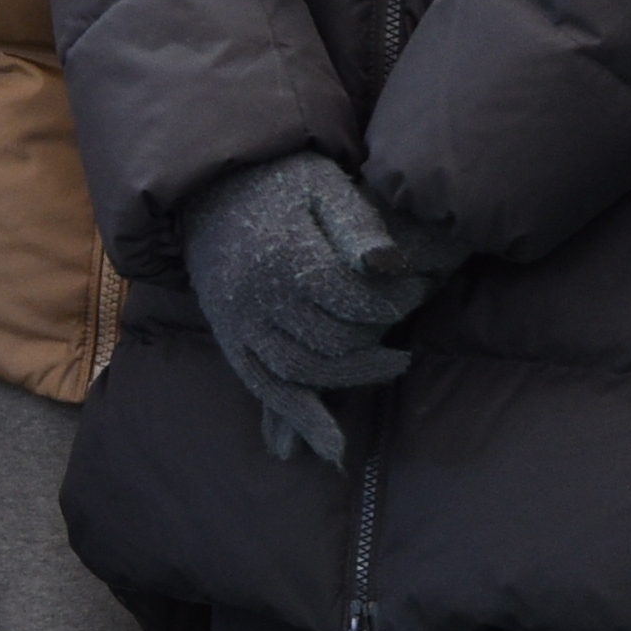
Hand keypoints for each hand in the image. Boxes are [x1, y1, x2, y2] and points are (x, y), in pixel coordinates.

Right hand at [179, 151, 430, 465]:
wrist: (210, 187)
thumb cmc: (279, 181)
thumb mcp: (324, 183)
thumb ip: (357, 225)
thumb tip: (389, 265)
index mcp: (284, 259)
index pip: (355, 301)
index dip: (396, 300)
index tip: (420, 288)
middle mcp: (257, 299)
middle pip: (334, 340)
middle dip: (379, 334)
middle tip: (411, 318)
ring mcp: (240, 325)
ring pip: (305, 371)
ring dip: (355, 375)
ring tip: (395, 363)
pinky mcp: (231, 341)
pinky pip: (266, 389)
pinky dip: (301, 419)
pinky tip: (335, 448)